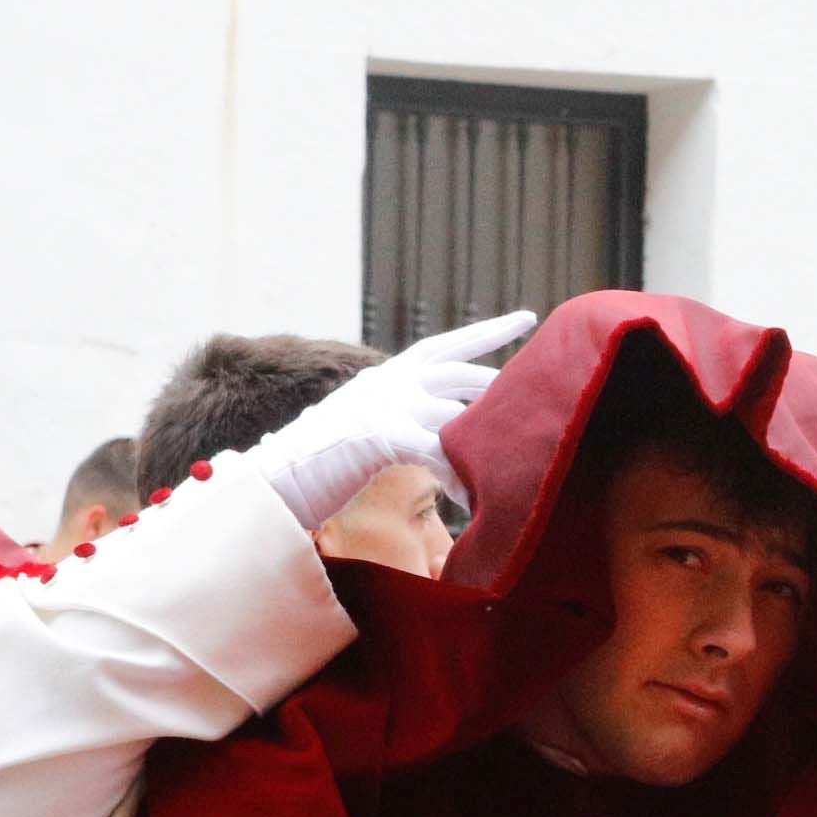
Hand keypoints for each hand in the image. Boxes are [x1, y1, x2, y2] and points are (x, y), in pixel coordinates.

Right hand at [247, 310, 536, 530]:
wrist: (275, 478)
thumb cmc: (318, 464)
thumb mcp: (364, 429)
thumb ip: (400, 421)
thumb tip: (436, 433)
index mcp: (387, 375)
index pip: (445, 345)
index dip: (487, 332)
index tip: (525, 318)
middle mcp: (390, 381)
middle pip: (461, 372)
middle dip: (499, 385)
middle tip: (541, 391)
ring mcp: (385, 404)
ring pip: (454, 413)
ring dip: (482, 442)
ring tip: (510, 463)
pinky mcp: (380, 434)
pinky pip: (435, 452)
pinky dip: (456, 475)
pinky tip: (470, 498)